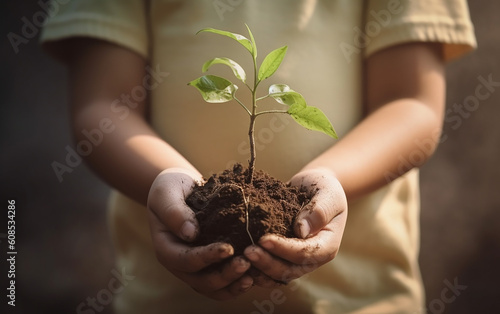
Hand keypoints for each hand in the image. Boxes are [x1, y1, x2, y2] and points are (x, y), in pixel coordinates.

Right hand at [147, 168, 253, 299]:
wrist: (181, 188)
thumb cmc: (171, 188)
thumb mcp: (166, 192)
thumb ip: (174, 211)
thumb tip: (190, 233)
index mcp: (166, 248)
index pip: (185, 260)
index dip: (206, 257)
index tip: (228, 248)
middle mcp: (179, 264)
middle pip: (201, 281)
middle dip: (224, 275)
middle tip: (246, 263)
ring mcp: (195, 268)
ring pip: (213, 288)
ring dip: (233, 284)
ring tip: (252, 275)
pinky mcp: (209, 266)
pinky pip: (222, 283)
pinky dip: (236, 283)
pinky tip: (254, 275)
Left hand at [243, 168, 346, 286]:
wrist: (313, 187)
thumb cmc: (324, 188)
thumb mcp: (327, 193)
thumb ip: (319, 211)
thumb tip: (301, 230)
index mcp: (327, 245)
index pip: (305, 253)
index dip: (284, 249)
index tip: (263, 239)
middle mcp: (312, 259)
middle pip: (289, 270)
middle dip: (267, 262)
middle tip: (247, 251)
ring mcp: (296, 261)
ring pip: (276, 274)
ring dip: (258, 269)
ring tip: (240, 258)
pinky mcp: (283, 257)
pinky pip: (268, 270)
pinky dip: (254, 268)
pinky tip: (238, 261)